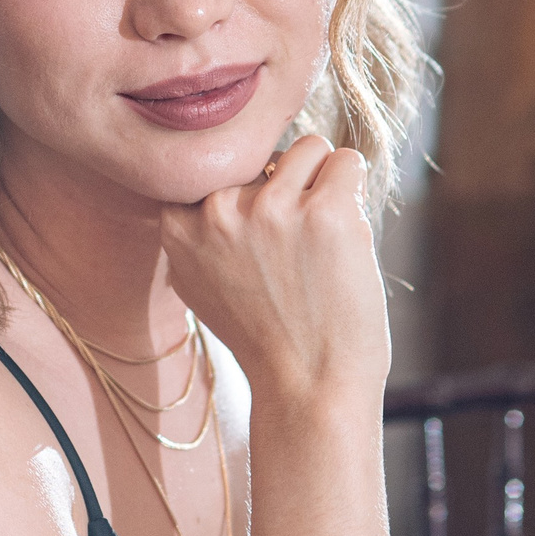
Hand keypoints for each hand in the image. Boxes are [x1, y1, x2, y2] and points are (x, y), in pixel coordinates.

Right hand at [156, 134, 389, 414]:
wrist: (308, 387)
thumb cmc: (263, 338)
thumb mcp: (198, 284)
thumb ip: (194, 231)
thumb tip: (209, 180)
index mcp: (179, 226)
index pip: (213, 162)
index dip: (244, 190)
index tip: (258, 229)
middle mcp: (218, 210)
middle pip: (262, 153)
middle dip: (284, 187)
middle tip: (294, 249)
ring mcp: (272, 207)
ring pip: (308, 148)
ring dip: (322, 182)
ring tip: (322, 236)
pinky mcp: (327, 211)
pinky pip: (347, 162)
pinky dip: (354, 190)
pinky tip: (346, 235)